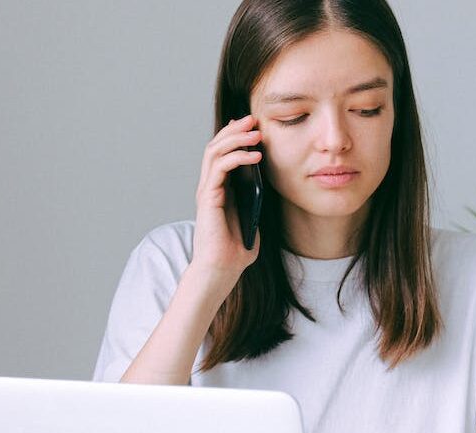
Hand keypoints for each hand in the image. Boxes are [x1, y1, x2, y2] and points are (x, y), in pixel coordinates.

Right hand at [192, 114, 262, 277]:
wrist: (222, 269)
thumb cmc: (237, 250)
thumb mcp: (253, 217)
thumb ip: (256, 200)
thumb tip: (268, 182)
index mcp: (219, 190)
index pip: (222, 154)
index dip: (235, 136)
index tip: (253, 125)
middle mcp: (210, 187)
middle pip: (216, 146)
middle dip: (234, 130)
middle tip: (253, 119)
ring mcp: (207, 191)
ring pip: (214, 152)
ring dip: (235, 138)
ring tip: (255, 132)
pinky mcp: (208, 198)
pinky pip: (219, 168)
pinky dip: (237, 157)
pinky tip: (254, 155)